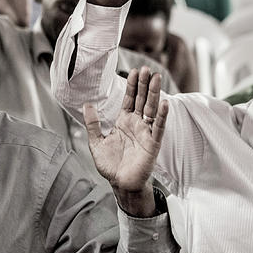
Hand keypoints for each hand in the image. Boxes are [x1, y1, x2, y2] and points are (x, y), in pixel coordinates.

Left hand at [84, 67, 167, 193]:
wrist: (119, 183)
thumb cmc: (110, 164)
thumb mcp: (96, 141)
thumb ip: (92, 123)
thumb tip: (87, 104)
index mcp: (124, 122)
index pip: (130, 100)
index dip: (133, 86)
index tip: (134, 71)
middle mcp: (137, 125)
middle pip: (143, 100)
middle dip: (144, 85)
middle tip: (147, 69)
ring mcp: (146, 133)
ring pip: (152, 110)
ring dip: (155, 94)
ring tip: (157, 78)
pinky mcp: (153, 144)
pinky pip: (159, 128)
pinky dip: (163, 116)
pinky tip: (165, 103)